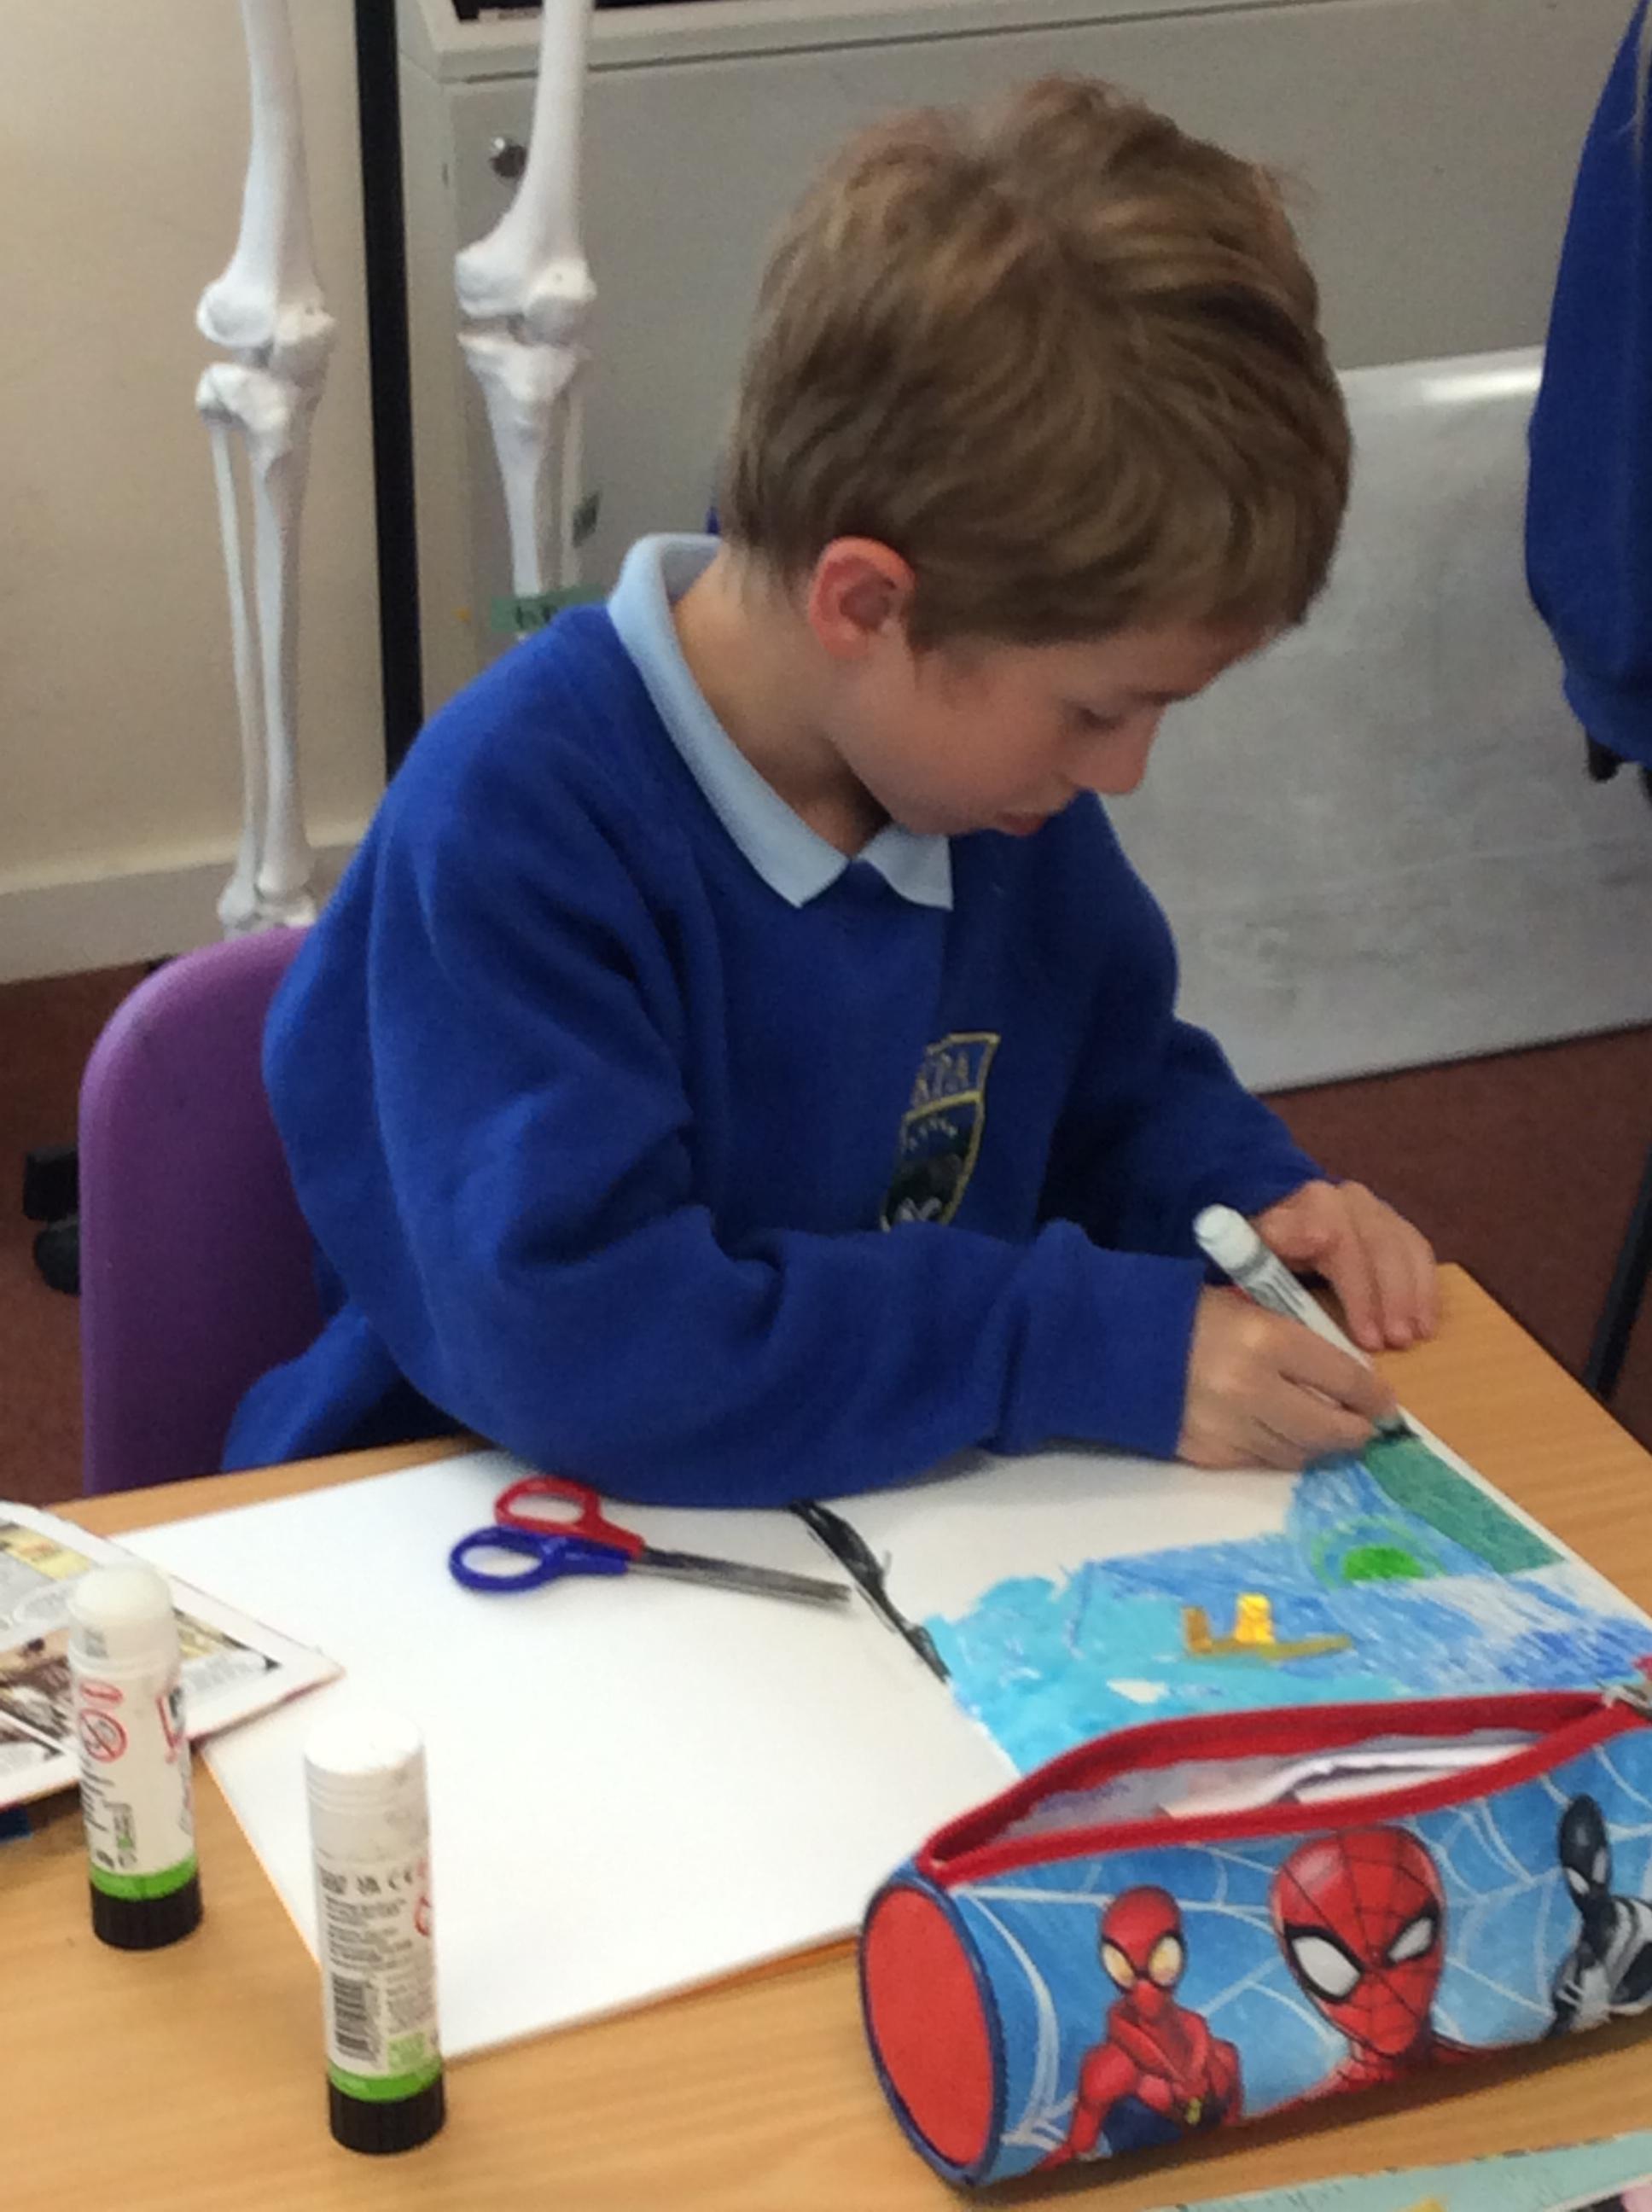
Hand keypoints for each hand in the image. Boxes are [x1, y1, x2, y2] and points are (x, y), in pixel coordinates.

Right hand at [1178, 1288, 1397, 1469]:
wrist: (1107, 1344)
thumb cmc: (1181, 1313)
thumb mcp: (1245, 1307)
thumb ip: (1293, 1341)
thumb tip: (1343, 1377)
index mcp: (1267, 1340)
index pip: (1344, 1379)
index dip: (1373, 1396)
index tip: (1385, 1403)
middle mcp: (1255, 1391)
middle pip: (1329, 1430)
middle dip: (1354, 1431)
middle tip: (1362, 1427)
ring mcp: (1230, 1429)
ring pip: (1298, 1453)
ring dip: (1317, 1446)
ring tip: (1321, 1432)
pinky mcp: (1208, 1455)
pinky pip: (1259, 1461)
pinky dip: (1276, 1450)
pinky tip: (1275, 1434)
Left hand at [1250, 1179, 1437, 1353]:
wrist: (1287, 1223)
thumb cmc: (1268, 1252)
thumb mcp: (1254, 1255)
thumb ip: (1258, 1260)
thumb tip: (1268, 1274)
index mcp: (1307, 1205)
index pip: (1332, 1234)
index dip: (1349, 1276)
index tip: (1359, 1312)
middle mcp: (1346, 1200)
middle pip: (1373, 1244)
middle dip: (1384, 1295)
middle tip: (1390, 1341)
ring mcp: (1375, 1209)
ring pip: (1401, 1248)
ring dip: (1409, 1296)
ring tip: (1412, 1337)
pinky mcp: (1397, 1225)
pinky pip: (1419, 1253)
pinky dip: (1425, 1290)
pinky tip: (1426, 1324)